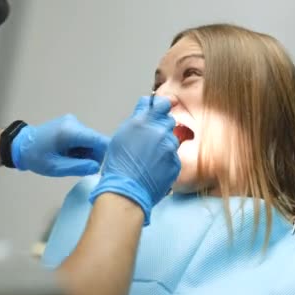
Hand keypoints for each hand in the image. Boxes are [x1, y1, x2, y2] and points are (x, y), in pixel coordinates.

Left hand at [11, 115, 108, 176]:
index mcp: (70, 131)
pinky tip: (69, 154)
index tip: (106, 166)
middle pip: (96, 141)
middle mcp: (74, 122)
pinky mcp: (71, 123)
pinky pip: (84, 138)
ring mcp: (73, 121)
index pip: (99, 140)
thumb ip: (78, 167)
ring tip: (70, 161)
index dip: (107, 153)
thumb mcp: (56, 167)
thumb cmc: (36, 157)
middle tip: (79, 167)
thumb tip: (97, 167)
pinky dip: (80, 148)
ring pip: (90, 141)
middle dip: (92, 156)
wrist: (20, 146)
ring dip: (85, 153)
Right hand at [89, 96, 180, 224]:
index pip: (163, 104)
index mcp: (144, 122)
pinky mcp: (176, 162)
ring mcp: (170, 148)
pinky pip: (174, 156)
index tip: (161, 109)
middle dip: (161, 127)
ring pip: (171, 140)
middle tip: (150, 140)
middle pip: (168, 121)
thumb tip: (146, 104)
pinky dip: (167, 160)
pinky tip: (154, 167)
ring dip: (164, 145)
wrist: (126, 190)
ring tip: (150, 157)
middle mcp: (160, 132)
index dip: (162, 106)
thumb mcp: (122, 134)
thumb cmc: (119, 164)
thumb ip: (137, 116)